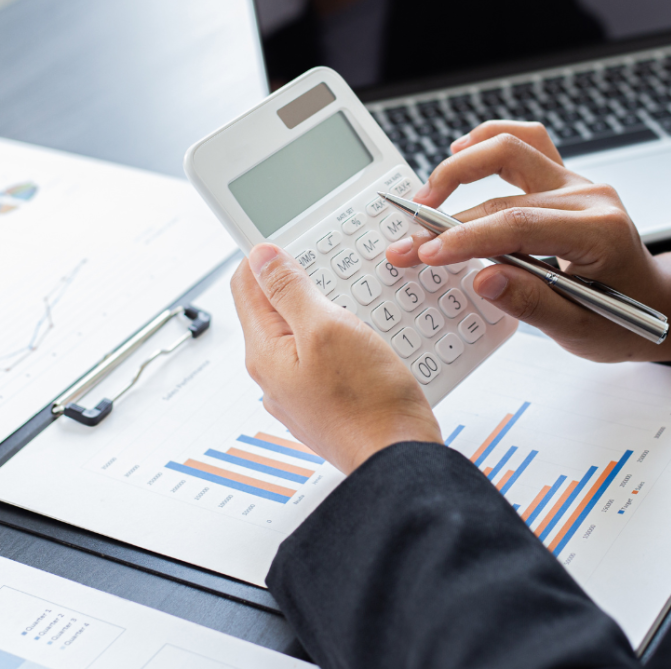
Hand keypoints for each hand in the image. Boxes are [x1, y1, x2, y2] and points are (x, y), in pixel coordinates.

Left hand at [230, 244, 441, 474]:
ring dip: (328, 312)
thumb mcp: (328, 328)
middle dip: (304, 283)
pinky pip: (327, 359)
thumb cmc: (369, 401)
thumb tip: (262, 257)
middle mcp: (274, 375)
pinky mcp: (327, 404)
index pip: (246, 285)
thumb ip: (291, 290)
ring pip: (305, 334)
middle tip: (336, 270)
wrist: (399, 457)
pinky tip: (370, 342)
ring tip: (358, 306)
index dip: (267, 255)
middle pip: (276, 309)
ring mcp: (300, 393)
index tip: (294, 239)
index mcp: (265, 353)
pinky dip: (345, 341)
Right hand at [386, 121, 670, 362]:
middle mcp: (589, 197)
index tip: (427, 254)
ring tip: (425, 196)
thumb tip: (482, 278)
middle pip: (505, 192)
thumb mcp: (579, 330)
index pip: (519, 226)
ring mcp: (578, 182)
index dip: (466, 239)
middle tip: (409, 245)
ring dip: (462, 166)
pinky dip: (490, 141)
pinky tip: (459, 151)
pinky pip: (527, 142)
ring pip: (512, 148)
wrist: (656, 303)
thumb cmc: (622, 319)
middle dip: (447, 219)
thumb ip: (531, 304)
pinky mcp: (565, 180)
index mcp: (599, 233)